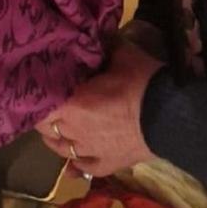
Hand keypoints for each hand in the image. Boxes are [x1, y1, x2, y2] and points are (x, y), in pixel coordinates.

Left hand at [36, 41, 164, 177]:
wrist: (170, 114)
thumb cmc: (141, 81)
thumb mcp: (120, 55)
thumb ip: (102, 51)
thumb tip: (94, 39)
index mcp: (72, 103)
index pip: (40, 105)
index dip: (36, 97)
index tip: (36, 87)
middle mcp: (74, 131)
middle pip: (47, 128)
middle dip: (45, 116)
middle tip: (49, 104)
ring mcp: (90, 151)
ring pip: (62, 149)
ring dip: (57, 139)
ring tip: (55, 130)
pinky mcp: (108, 165)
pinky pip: (86, 168)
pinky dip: (77, 166)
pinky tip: (73, 164)